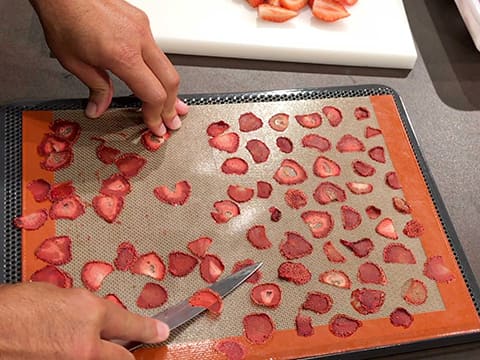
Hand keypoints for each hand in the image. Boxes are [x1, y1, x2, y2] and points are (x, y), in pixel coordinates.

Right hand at [0, 282, 168, 359]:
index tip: (161, 332)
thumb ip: (85, 308)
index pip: (132, 323)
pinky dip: (80, 358)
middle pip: (123, 359)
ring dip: (99, 356)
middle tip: (124, 347)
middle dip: (125, 353)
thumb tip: (96, 317)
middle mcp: (86, 343)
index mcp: (90, 312)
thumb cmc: (16, 306)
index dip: (150, 329)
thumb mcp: (60, 296)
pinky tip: (64, 348)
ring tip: (81, 343)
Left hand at [30, 0, 187, 135]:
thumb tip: (99, 108)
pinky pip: (157, 51)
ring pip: (167, 65)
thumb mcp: (74, 62)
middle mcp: (139, 40)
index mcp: (122, 55)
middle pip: (170, 81)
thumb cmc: (64, 17)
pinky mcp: (142, 22)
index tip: (156, 126)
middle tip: (171, 121)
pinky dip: (159, 70)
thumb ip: (96, 88)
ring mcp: (143, 29)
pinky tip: (156, 78)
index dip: (156, 115)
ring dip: (169, 88)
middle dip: (172, 105)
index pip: (153, 94)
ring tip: (171, 104)